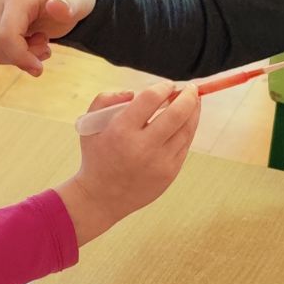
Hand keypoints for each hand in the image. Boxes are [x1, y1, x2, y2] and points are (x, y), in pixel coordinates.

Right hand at [0, 0, 100, 76]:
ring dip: (21, 56)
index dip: (21, 57)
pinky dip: (17, 54)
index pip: (6, 37)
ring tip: (41, 41)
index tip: (40, 69)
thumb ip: (71, 3)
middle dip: (23, 57)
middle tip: (46, 47)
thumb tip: (56, 7)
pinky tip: (32, 41)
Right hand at [56, 84, 201, 245]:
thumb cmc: (96, 157)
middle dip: (189, 96)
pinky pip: (185, 145)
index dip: (163, 87)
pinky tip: (187, 122)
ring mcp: (159, 162)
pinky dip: (188, 130)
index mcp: (121, 131)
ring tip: (194, 102)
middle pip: (177, 113)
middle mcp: (142, 146)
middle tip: (191, 88)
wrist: (101, 198)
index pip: (151, 98)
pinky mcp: (169, 173)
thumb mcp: (89, 125)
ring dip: (194, 111)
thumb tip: (133, 93)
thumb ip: (106, 100)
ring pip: (186, 129)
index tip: (167, 85)